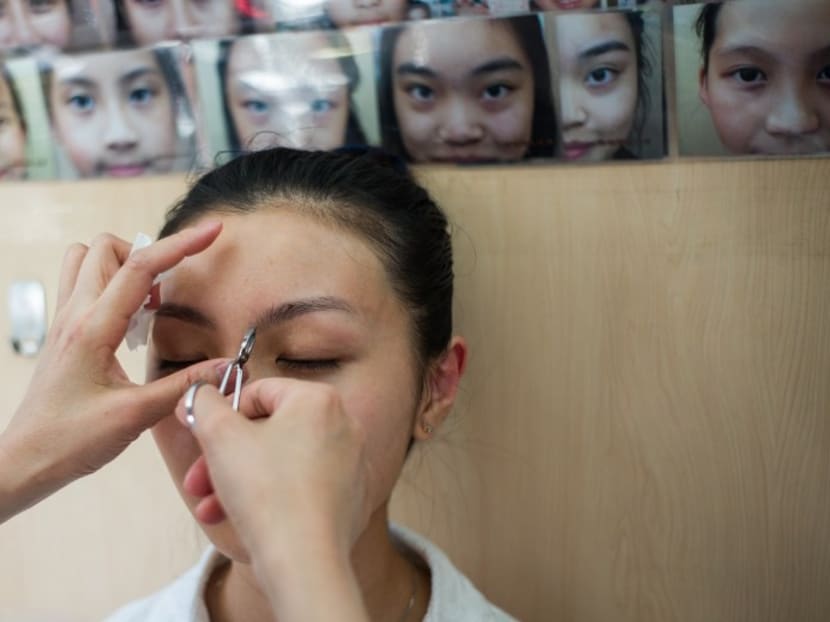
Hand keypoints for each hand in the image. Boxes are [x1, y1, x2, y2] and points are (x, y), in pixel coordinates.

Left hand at [0, 221, 225, 522]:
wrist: (25, 461)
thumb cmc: (71, 441)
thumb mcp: (136, 416)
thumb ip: (184, 385)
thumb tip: (227, 365)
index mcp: (92, 328)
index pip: (141, 268)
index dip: (181, 244)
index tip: (213, 231)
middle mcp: (74, 315)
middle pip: (107, 248)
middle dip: (147, 256)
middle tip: (168, 296)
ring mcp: (64, 321)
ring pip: (88, 260)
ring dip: (123, 267)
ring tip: (148, 305)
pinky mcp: (63, 332)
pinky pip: (83, 285)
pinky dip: (112, 287)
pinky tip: (130, 323)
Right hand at [175, 379, 372, 563]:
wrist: (303, 561)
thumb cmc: (266, 493)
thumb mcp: (219, 436)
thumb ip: (205, 403)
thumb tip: (202, 393)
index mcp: (319, 399)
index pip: (259, 392)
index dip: (222, 415)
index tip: (201, 438)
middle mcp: (345, 425)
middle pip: (269, 431)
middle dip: (225, 458)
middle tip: (197, 481)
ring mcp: (353, 463)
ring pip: (282, 463)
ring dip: (239, 482)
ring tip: (212, 508)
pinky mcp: (353, 497)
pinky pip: (304, 487)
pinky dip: (273, 499)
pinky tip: (245, 520)